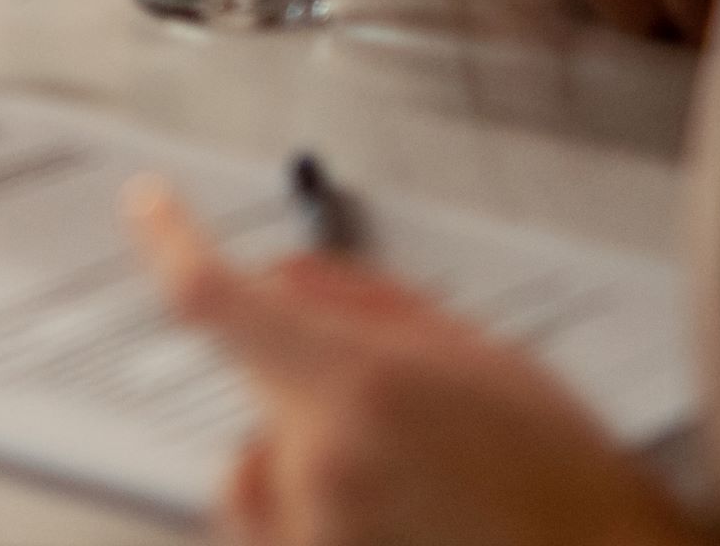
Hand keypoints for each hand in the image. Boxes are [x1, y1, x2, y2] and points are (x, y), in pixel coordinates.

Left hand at [125, 182, 704, 545]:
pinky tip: (400, 526)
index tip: (149, 207)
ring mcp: (313, 537)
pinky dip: (311, 520)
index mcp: (360, 391)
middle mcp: (320, 471)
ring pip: (261, 472)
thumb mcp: (483, 360)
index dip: (171, 242)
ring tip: (420, 499)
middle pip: (261, 400)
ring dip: (312, 470)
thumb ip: (364, 307)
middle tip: (411, 434)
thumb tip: (278, 275)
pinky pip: (269, 527)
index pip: (215, 297)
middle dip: (312, 399)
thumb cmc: (570, 489)